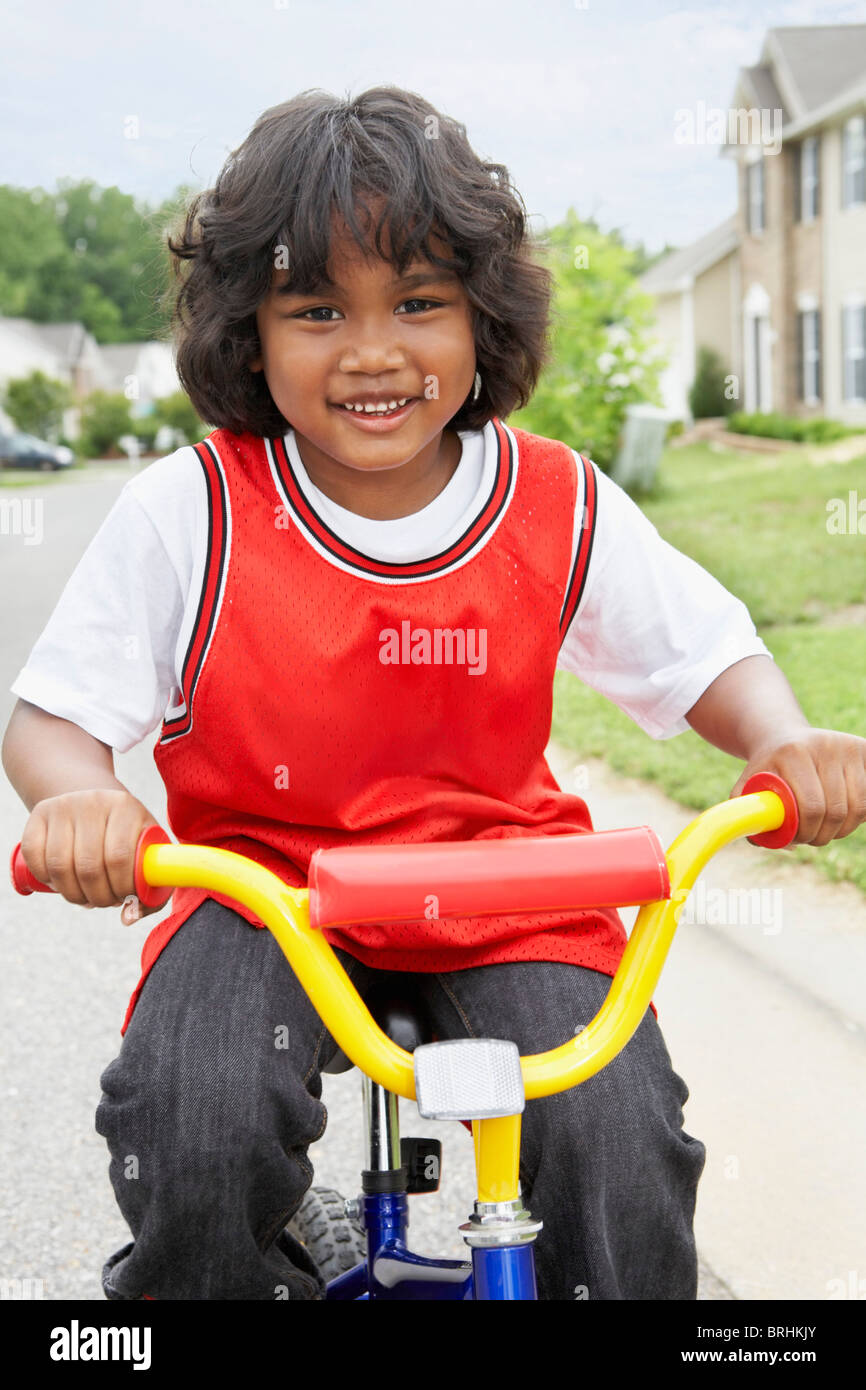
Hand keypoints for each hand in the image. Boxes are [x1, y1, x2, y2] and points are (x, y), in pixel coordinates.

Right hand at [20, 789, 160, 914]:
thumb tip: (127, 918)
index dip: (121, 888)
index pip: (119, 858)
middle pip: (88, 866)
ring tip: (86, 896)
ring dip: (72, 894)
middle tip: (105, 901)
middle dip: (98, 897)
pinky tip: (60, 882)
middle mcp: (93, 801)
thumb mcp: (147, 854)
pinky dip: (45, 878)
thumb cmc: (128, 838)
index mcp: (126, 808)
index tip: (125, 898)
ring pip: (59, 865)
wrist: (97, 807)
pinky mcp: (39, 813)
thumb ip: (149, 889)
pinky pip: (34, 855)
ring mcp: (63, 805)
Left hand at [730, 728, 865, 846]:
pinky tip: (843, 816)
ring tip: (826, 829)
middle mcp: (824, 745)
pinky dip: (860, 814)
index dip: (807, 833)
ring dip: (843, 828)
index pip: (811, 807)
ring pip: (859, 807)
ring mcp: (847, 746)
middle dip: (824, 835)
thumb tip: (767, 842)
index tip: (798, 840)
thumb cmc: (765, 770)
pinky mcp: (864, 749)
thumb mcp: (746, 786)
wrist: (782, 737)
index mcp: (792, 752)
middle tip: (812, 839)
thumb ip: (745, 814)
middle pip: (837, 810)